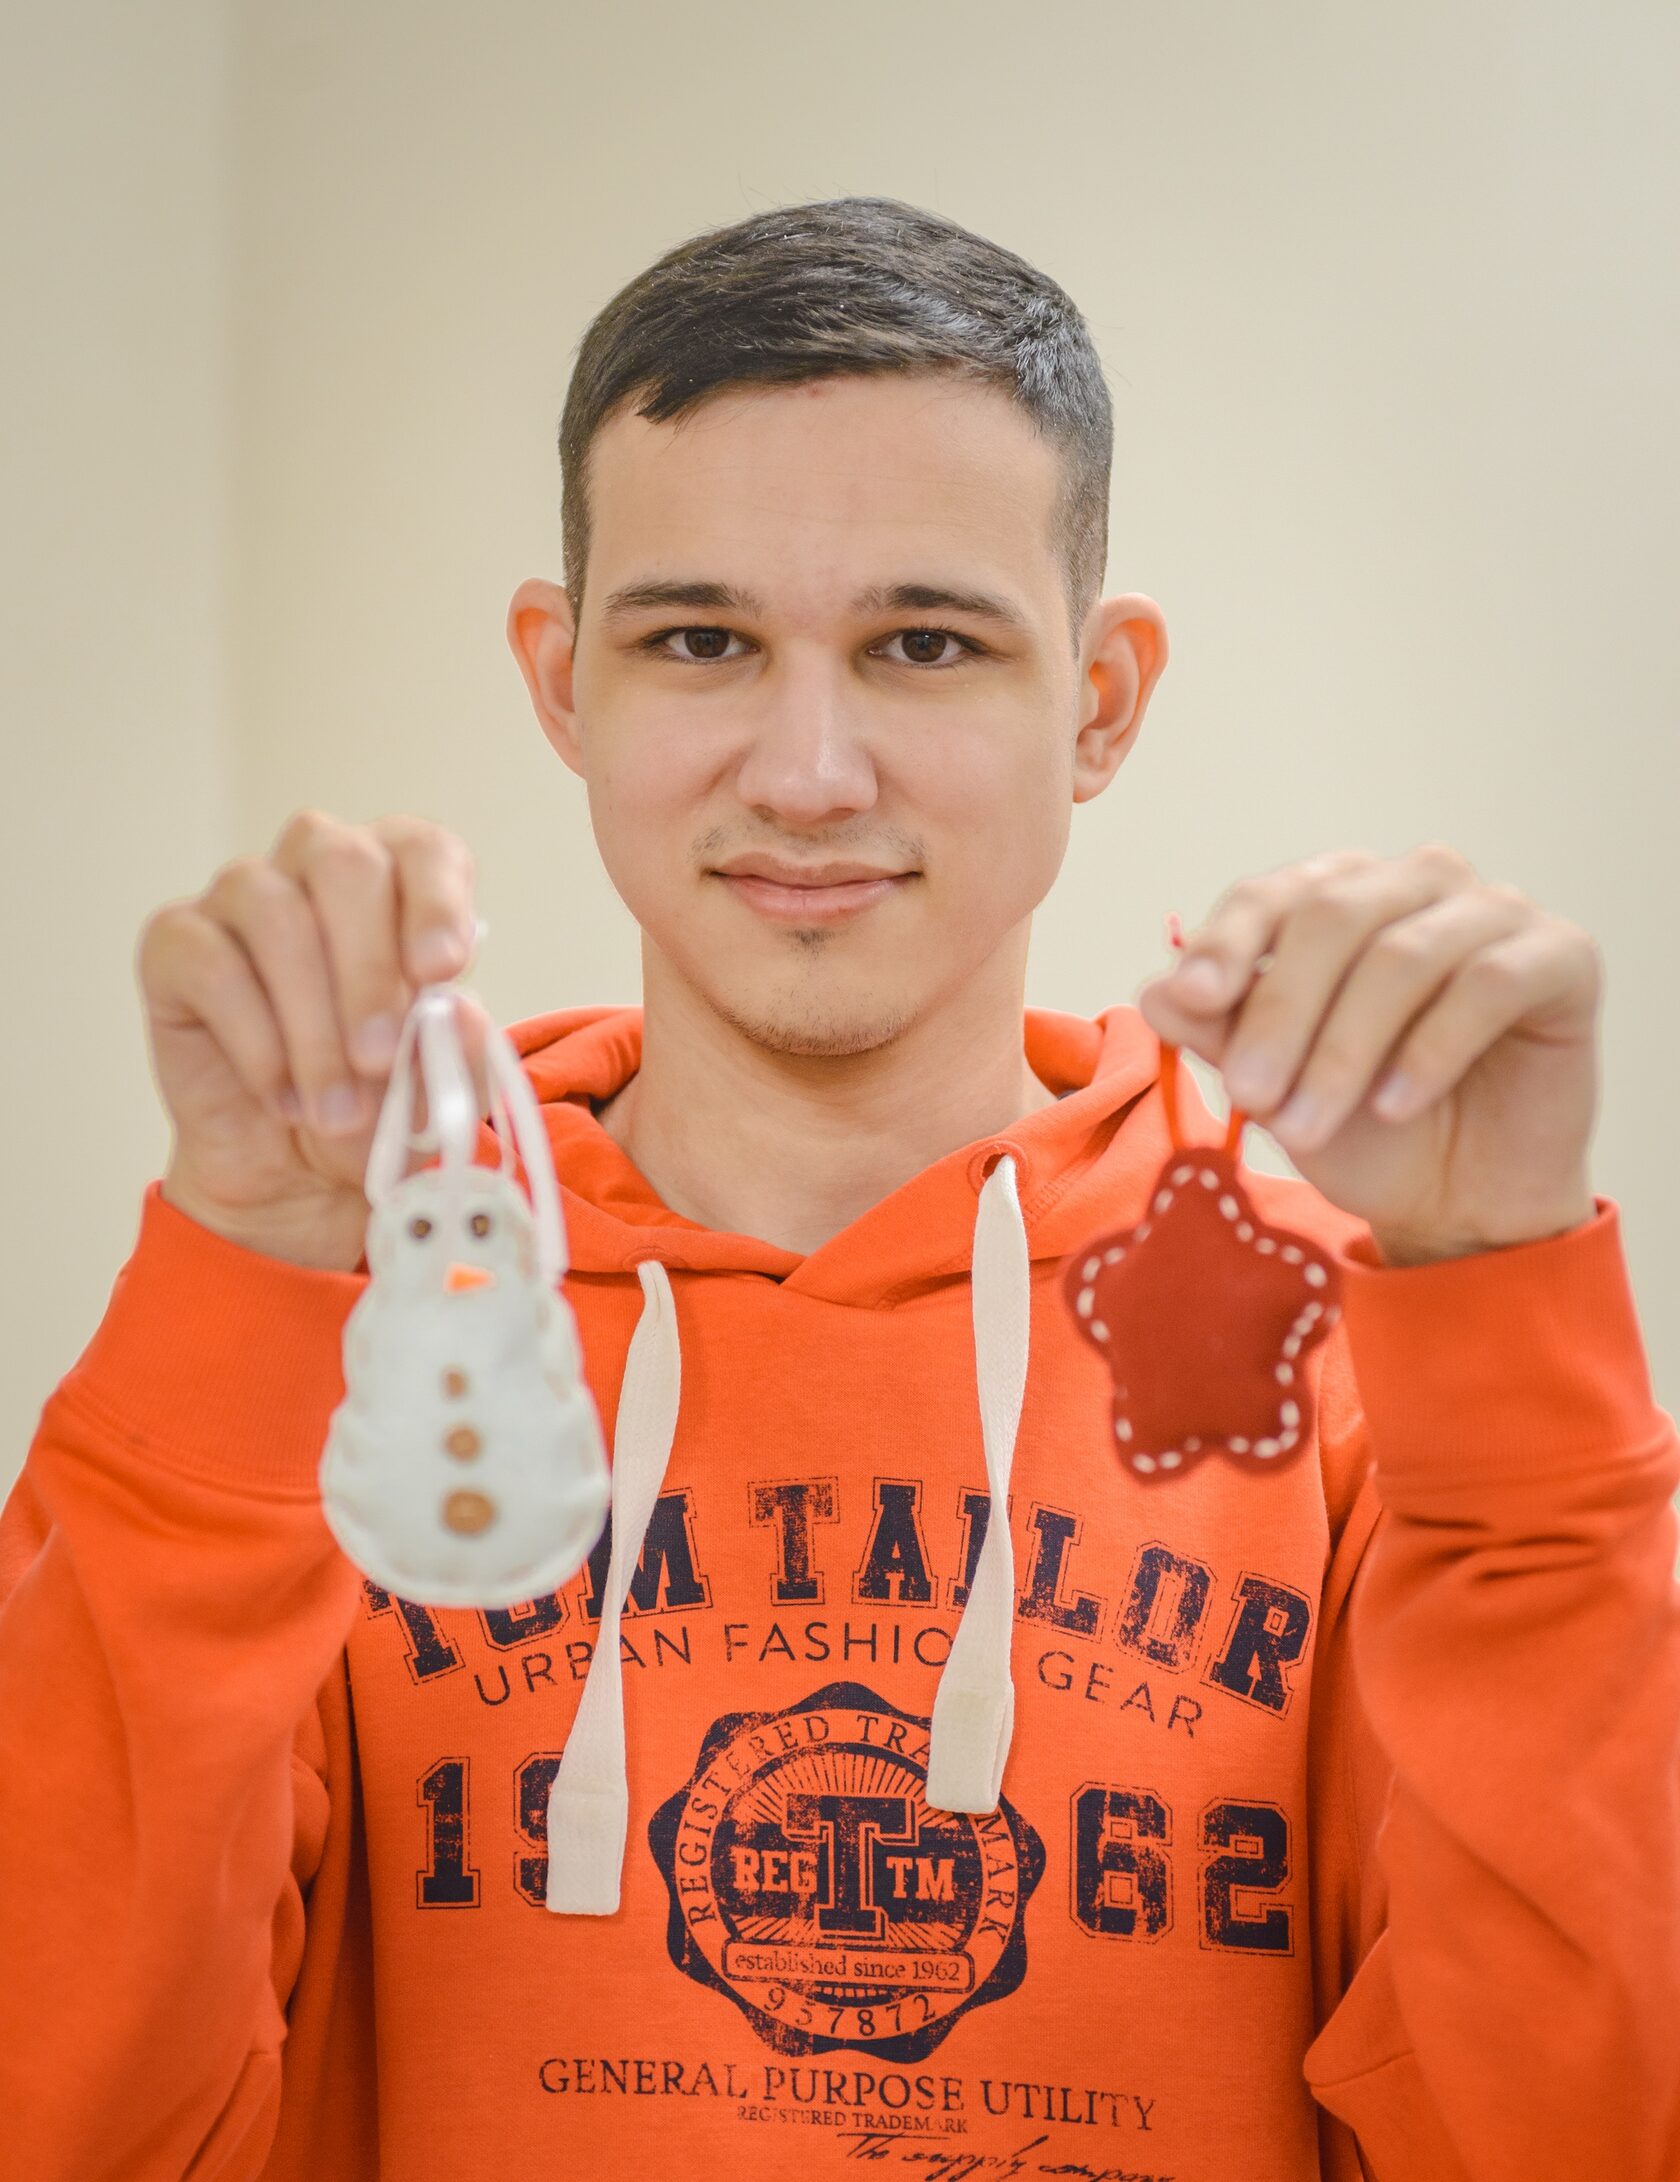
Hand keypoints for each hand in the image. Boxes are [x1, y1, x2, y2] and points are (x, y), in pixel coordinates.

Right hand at [139, 809, 494, 1271]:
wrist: (294, 1169)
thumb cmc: (376, 1104)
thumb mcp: (434, 1091)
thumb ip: (457, 1050)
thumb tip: (463, 1011)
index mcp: (399, 881)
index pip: (423, 849)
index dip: (435, 901)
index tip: (441, 970)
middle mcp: (316, 868)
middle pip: (343, 863)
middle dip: (368, 971)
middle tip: (379, 1060)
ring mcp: (240, 896)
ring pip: (276, 916)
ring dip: (313, 1028)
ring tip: (336, 1111)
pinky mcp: (176, 943)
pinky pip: (212, 966)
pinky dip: (257, 1045)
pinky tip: (283, 1098)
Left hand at [1134, 845, 1602, 1265]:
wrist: (1457, 1203)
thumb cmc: (1362, 1130)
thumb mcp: (1275, 1088)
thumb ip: (1219, 1033)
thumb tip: (1156, 989)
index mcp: (1340, 896)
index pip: (1272, 895)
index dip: (1226, 942)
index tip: (1189, 998)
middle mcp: (1415, 883)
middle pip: (1333, 918)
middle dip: (1281, 1013)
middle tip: (1249, 1097)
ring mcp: (1493, 911)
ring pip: (1403, 955)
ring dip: (1344, 1049)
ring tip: (1307, 1126)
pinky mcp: (1560, 956)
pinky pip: (1487, 983)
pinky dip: (1429, 1050)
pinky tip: (1394, 1106)